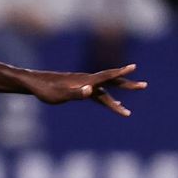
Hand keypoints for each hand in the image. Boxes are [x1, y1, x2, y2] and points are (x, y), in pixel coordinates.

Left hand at [25, 63, 146, 116]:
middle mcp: (86, 81)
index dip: (121, 73)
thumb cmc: (44, 90)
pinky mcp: (78, 89)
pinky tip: (113, 104)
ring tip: (128, 110)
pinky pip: (97, 95)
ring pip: (105, 91)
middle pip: (111, 82)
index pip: (106, 76)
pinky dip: (107, 99)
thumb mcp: (59, 95)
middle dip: (127, 85)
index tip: (134, 67)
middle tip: (145, 85)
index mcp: (84, 81)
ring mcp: (83, 85)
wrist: (32, 84)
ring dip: (118, 98)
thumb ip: (75, 93)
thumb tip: (91, 90)